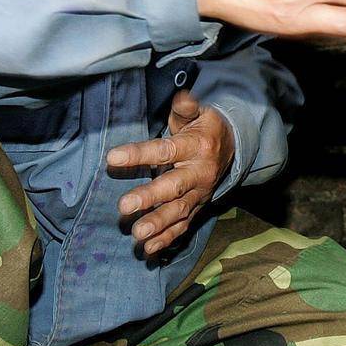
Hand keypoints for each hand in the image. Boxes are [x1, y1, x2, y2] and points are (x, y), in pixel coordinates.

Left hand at [107, 91, 232, 256]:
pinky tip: (147, 250)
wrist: (233, 150)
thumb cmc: (204, 129)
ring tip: (136, 234)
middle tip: (124, 206)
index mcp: (196, 147)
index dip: (139, 154)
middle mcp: (199, 174)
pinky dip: (166, 240)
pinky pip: (182, 227)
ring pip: (178, 212)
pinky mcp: (197, 210)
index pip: (165, 151)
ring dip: (157, 224)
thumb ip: (186, 107)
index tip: (112, 158)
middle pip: (173, 188)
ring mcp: (198, 195)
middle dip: (149, 198)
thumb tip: (180, 95)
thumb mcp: (198, 114)